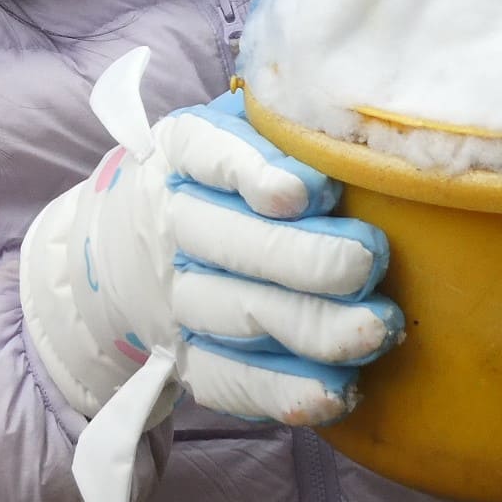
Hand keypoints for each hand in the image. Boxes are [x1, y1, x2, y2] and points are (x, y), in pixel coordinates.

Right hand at [22, 55, 401, 430]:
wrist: (123, 246)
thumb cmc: (216, 174)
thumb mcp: (235, 125)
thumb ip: (285, 119)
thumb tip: (368, 109)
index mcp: (181, 152)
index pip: (209, 155)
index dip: (256, 173)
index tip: (311, 192)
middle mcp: (171, 222)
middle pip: (231, 243)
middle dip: (307, 257)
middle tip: (368, 261)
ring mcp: (175, 296)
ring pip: (238, 313)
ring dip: (312, 328)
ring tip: (378, 329)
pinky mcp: (187, 355)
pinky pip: (227, 379)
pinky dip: (280, 390)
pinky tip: (334, 392)